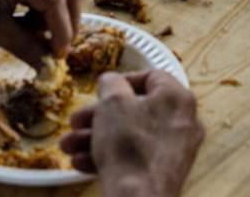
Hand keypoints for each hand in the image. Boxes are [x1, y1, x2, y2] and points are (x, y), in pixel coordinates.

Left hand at [0, 0, 81, 67]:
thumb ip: (27, 48)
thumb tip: (50, 71)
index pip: (56, 0)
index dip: (62, 30)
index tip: (59, 57)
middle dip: (68, 22)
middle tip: (58, 49)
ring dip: (56, 19)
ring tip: (35, 38)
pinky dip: (45, 14)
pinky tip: (27, 28)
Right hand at [59, 70, 203, 196]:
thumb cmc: (128, 144)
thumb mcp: (112, 103)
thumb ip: (111, 83)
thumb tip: (111, 82)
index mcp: (177, 99)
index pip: (152, 77)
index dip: (122, 80)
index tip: (101, 90)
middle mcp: (182, 123)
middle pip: (135, 110)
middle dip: (98, 116)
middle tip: (75, 121)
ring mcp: (175, 151)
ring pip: (130, 135)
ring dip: (95, 137)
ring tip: (67, 146)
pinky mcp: (163, 173)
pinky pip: (135, 156)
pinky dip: (109, 156)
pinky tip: (80, 163)